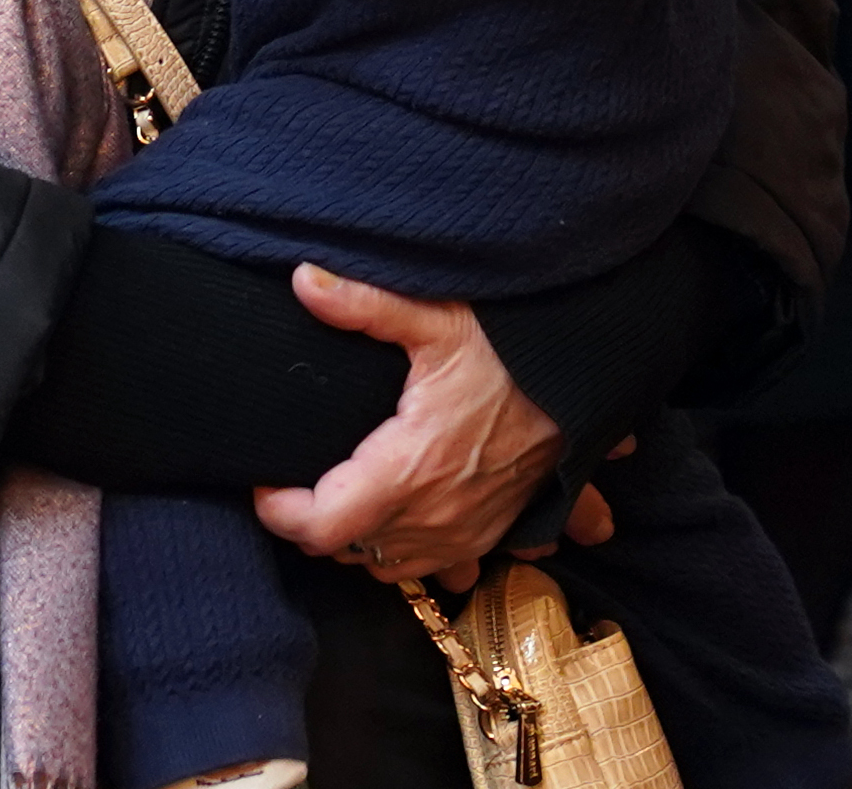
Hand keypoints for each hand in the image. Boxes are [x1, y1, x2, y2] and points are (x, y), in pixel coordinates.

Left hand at [254, 267, 565, 590]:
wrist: (587, 381)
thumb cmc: (512, 351)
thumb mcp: (437, 317)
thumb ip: (364, 304)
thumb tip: (303, 281)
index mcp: (409, 469)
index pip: (321, 527)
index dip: (280, 512)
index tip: (264, 480)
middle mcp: (436, 516)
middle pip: (347, 550)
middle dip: (314, 521)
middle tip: (296, 476)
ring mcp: (468, 534)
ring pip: (389, 568)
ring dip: (360, 541)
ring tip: (341, 494)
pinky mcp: (494, 535)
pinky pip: (438, 571)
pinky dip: (413, 555)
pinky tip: (404, 521)